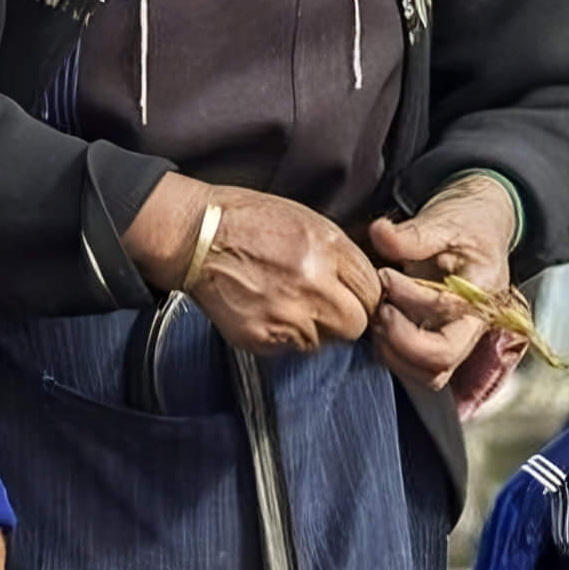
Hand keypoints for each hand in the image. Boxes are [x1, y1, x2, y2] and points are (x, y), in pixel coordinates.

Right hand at [124, 173, 383, 354]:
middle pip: (355, 324)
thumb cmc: (248, 221)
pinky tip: (270, 314)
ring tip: (290, 307)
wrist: (196, 238)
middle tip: (327, 309)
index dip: (364, 295)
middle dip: (346, 318)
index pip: (371, 290)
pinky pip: (292, 349)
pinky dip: (286, 337)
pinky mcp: (262, 337)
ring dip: (314, 330)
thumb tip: (361, 280)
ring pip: (324, 341)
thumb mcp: (307, 220)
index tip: (354, 297)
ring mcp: (287, 315)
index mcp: (327, 248)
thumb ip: (339, 253)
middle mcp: (313, 284)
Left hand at [365, 175, 521, 392]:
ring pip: (428, 375)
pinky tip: (383, 325)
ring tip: (380, 316)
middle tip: (380, 309)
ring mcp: (459, 340)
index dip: (408, 297)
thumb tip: (380, 233)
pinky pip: (418, 370)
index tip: (385, 274)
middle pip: (441, 362)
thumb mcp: (444, 219)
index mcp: (483, 293)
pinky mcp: (441, 345)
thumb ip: (413, 233)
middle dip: (400, 340)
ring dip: (394, 352)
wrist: (482, 225)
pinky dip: (394, 355)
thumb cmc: (468, 222)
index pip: (445, 312)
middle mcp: (475, 325)